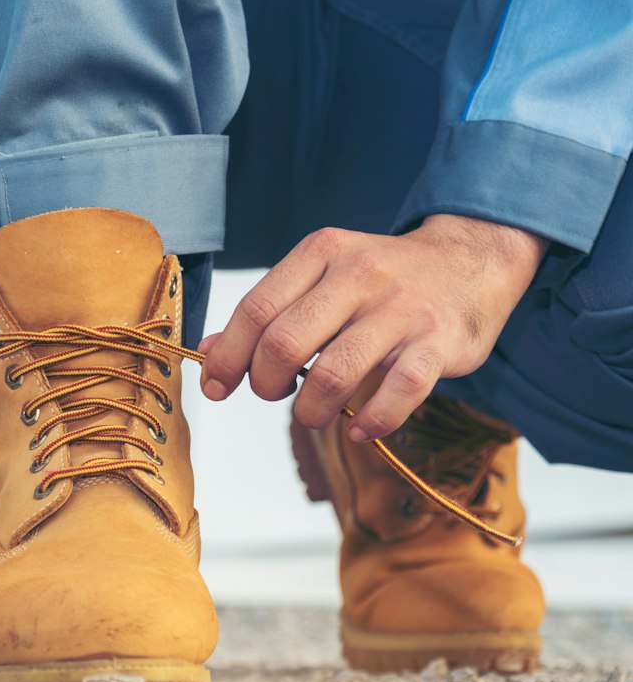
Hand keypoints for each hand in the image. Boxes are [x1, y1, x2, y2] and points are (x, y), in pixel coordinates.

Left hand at [200, 215, 546, 440]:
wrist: (472, 261)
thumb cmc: (381, 281)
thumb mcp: (321, 276)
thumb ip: (269, 311)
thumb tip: (208, 349)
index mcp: (321, 253)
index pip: (256, 310)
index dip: (228, 357)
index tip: (217, 387)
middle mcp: (359, 274)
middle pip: (284, 343)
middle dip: (266, 384)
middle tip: (276, 395)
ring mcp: (402, 308)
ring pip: (333, 373)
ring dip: (312, 410)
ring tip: (315, 414)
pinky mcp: (440, 341)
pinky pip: (399, 392)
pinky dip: (372, 421)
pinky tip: (360, 428)